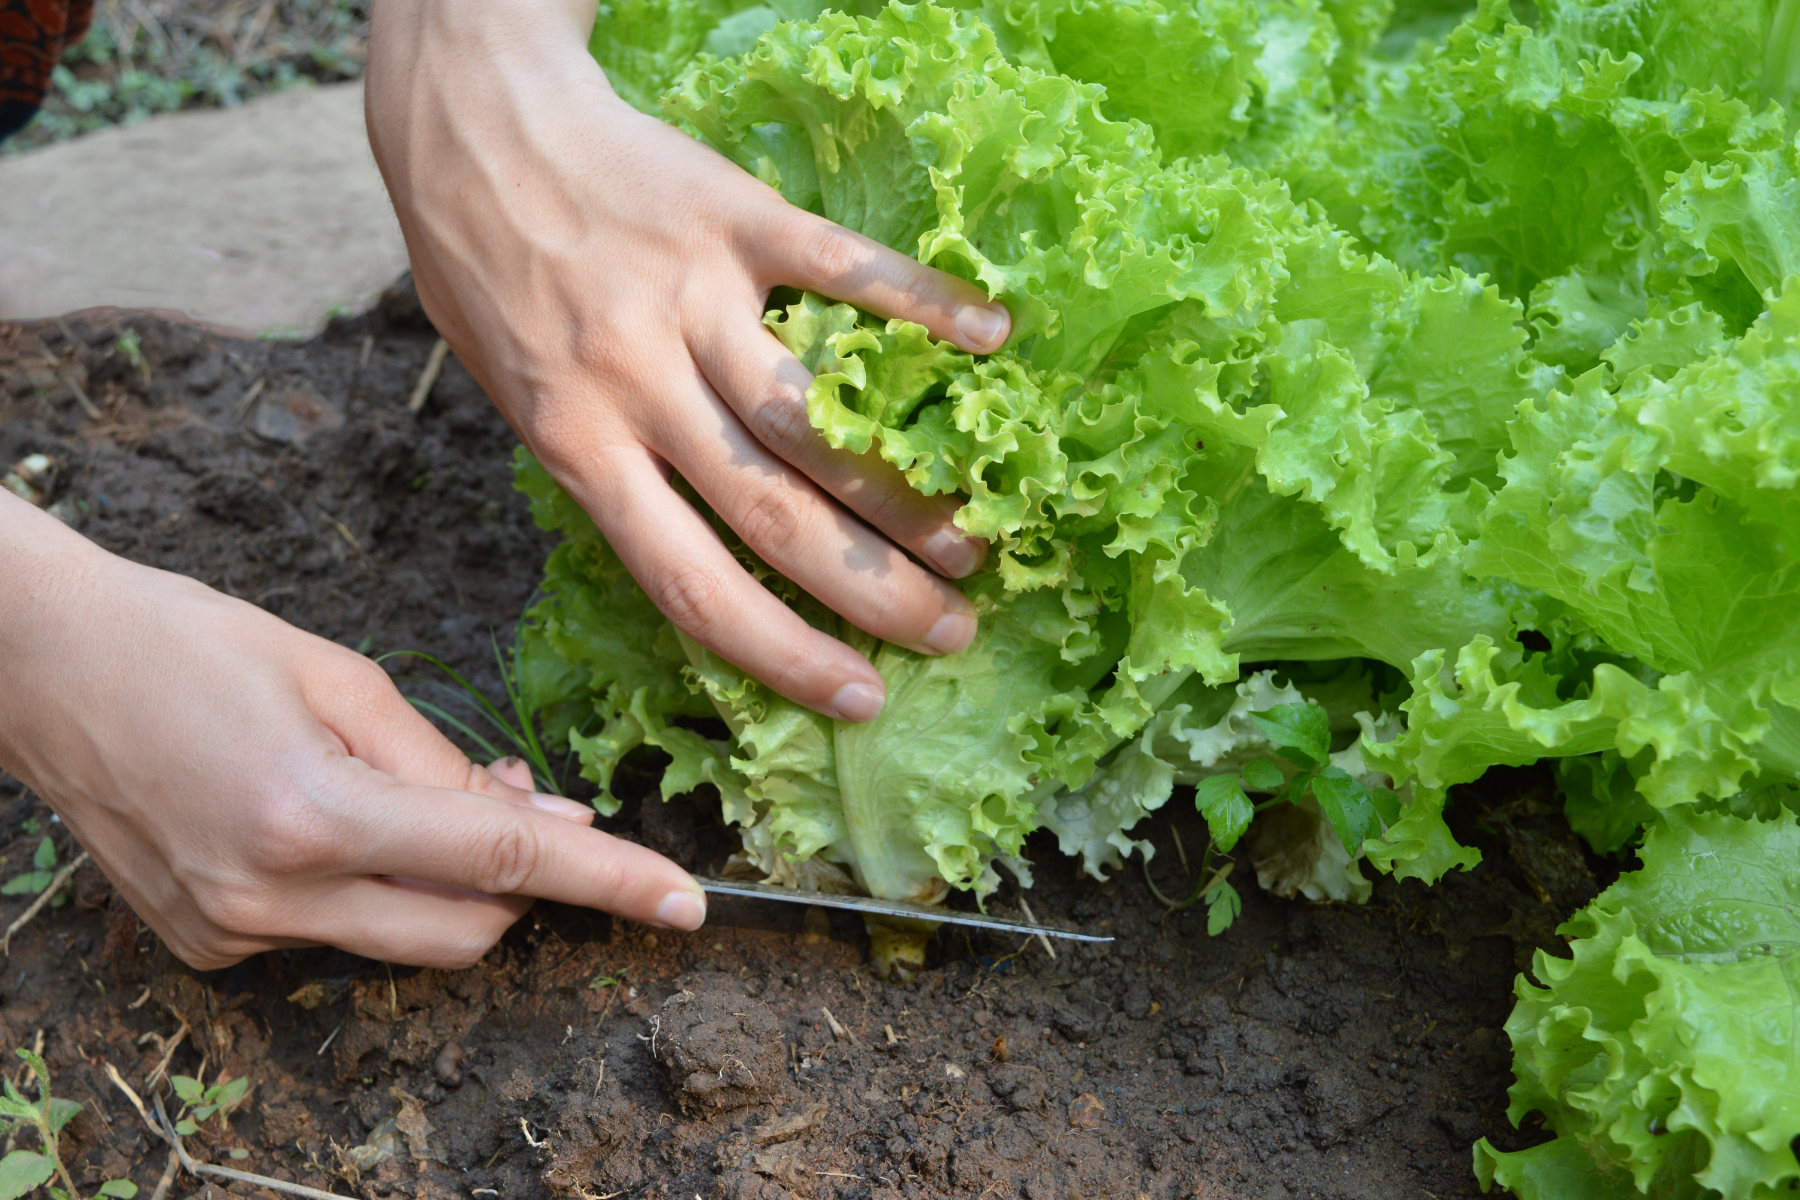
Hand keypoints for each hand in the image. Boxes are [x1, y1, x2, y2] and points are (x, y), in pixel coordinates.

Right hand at [0, 496, 703, 968]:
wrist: (43, 667)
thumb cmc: (191, 641)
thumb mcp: (340, 677)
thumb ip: (448, 764)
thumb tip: (543, 823)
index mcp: (313, 814)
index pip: (503, 862)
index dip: (608, 882)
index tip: (683, 903)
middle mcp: (269, 895)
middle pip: (466, 932)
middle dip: (523, 886)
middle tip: (520, 799)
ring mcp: (229, 933)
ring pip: (401, 941)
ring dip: (443, 883)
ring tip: (409, 795)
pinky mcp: (202, 945)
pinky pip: (329, 936)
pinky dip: (365, 889)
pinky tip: (329, 822)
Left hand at [365, 0, 1009, 723]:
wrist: (464, 117)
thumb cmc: (478, 264)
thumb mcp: (505, 391)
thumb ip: (591, 462)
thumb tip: (681, 532)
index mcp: (576, 443)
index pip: (690, 586)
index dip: (784, 655)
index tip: (859, 696)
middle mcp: (637, 385)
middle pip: (775, 517)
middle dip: (874, 592)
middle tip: (954, 630)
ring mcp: (690, 300)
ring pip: (815, 420)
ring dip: (904, 492)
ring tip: (973, 538)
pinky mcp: (733, 215)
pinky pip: (843, 268)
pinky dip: (922, 303)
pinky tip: (990, 337)